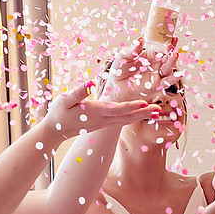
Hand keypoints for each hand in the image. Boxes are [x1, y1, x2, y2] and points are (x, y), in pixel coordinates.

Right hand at [44, 81, 160, 138]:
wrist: (55, 131)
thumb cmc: (58, 113)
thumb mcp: (64, 99)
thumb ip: (78, 91)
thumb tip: (90, 82)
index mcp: (96, 112)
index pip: (118, 109)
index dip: (132, 106)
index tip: (145, 103)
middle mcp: (103, 120)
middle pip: (128, 116)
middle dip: (144, 112)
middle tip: (159, 109)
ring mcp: (104, 123)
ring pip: (127, 120)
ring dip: (142, 115)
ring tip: (156, 112)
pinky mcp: (104, 124)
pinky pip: (122, 121)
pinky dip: (134, 117)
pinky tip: (141, 114)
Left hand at [99, 39, 180, 103]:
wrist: (116, 88)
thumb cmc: (119, 71)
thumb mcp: (123, 56)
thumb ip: (132, 49)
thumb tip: (140, 40)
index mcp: (149, 55)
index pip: (159, 47)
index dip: (165, 42)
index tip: (170, 37)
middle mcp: (155, 64)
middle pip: (166, 57)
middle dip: (170, 51)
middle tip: (171, 46)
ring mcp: (157, 75)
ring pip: (168, 68)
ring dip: (173, 62)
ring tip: (175, 55)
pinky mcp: (157, 86)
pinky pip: (167, 82)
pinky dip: (173, 78)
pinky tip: (178, 74)